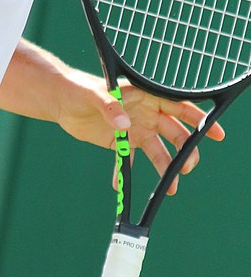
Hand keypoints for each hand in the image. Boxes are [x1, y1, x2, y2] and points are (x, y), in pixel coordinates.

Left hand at [54, 69, 224, 192]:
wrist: (60, 100)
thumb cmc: (79, 88)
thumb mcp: (94, 94)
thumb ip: (109, 106)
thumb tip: (125, 123)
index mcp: (145, 96)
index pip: (177, 107)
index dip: (198, 119)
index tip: (215, 134)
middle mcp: (144, 113)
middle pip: (172, 133)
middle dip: (184, 151)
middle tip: (187, 168)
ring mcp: (132, 129)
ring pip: (155, 150)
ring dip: (164, 168)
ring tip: (171, 188)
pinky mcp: (117, 142)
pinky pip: (128, 160)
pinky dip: (126, 174)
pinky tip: (121, 187)